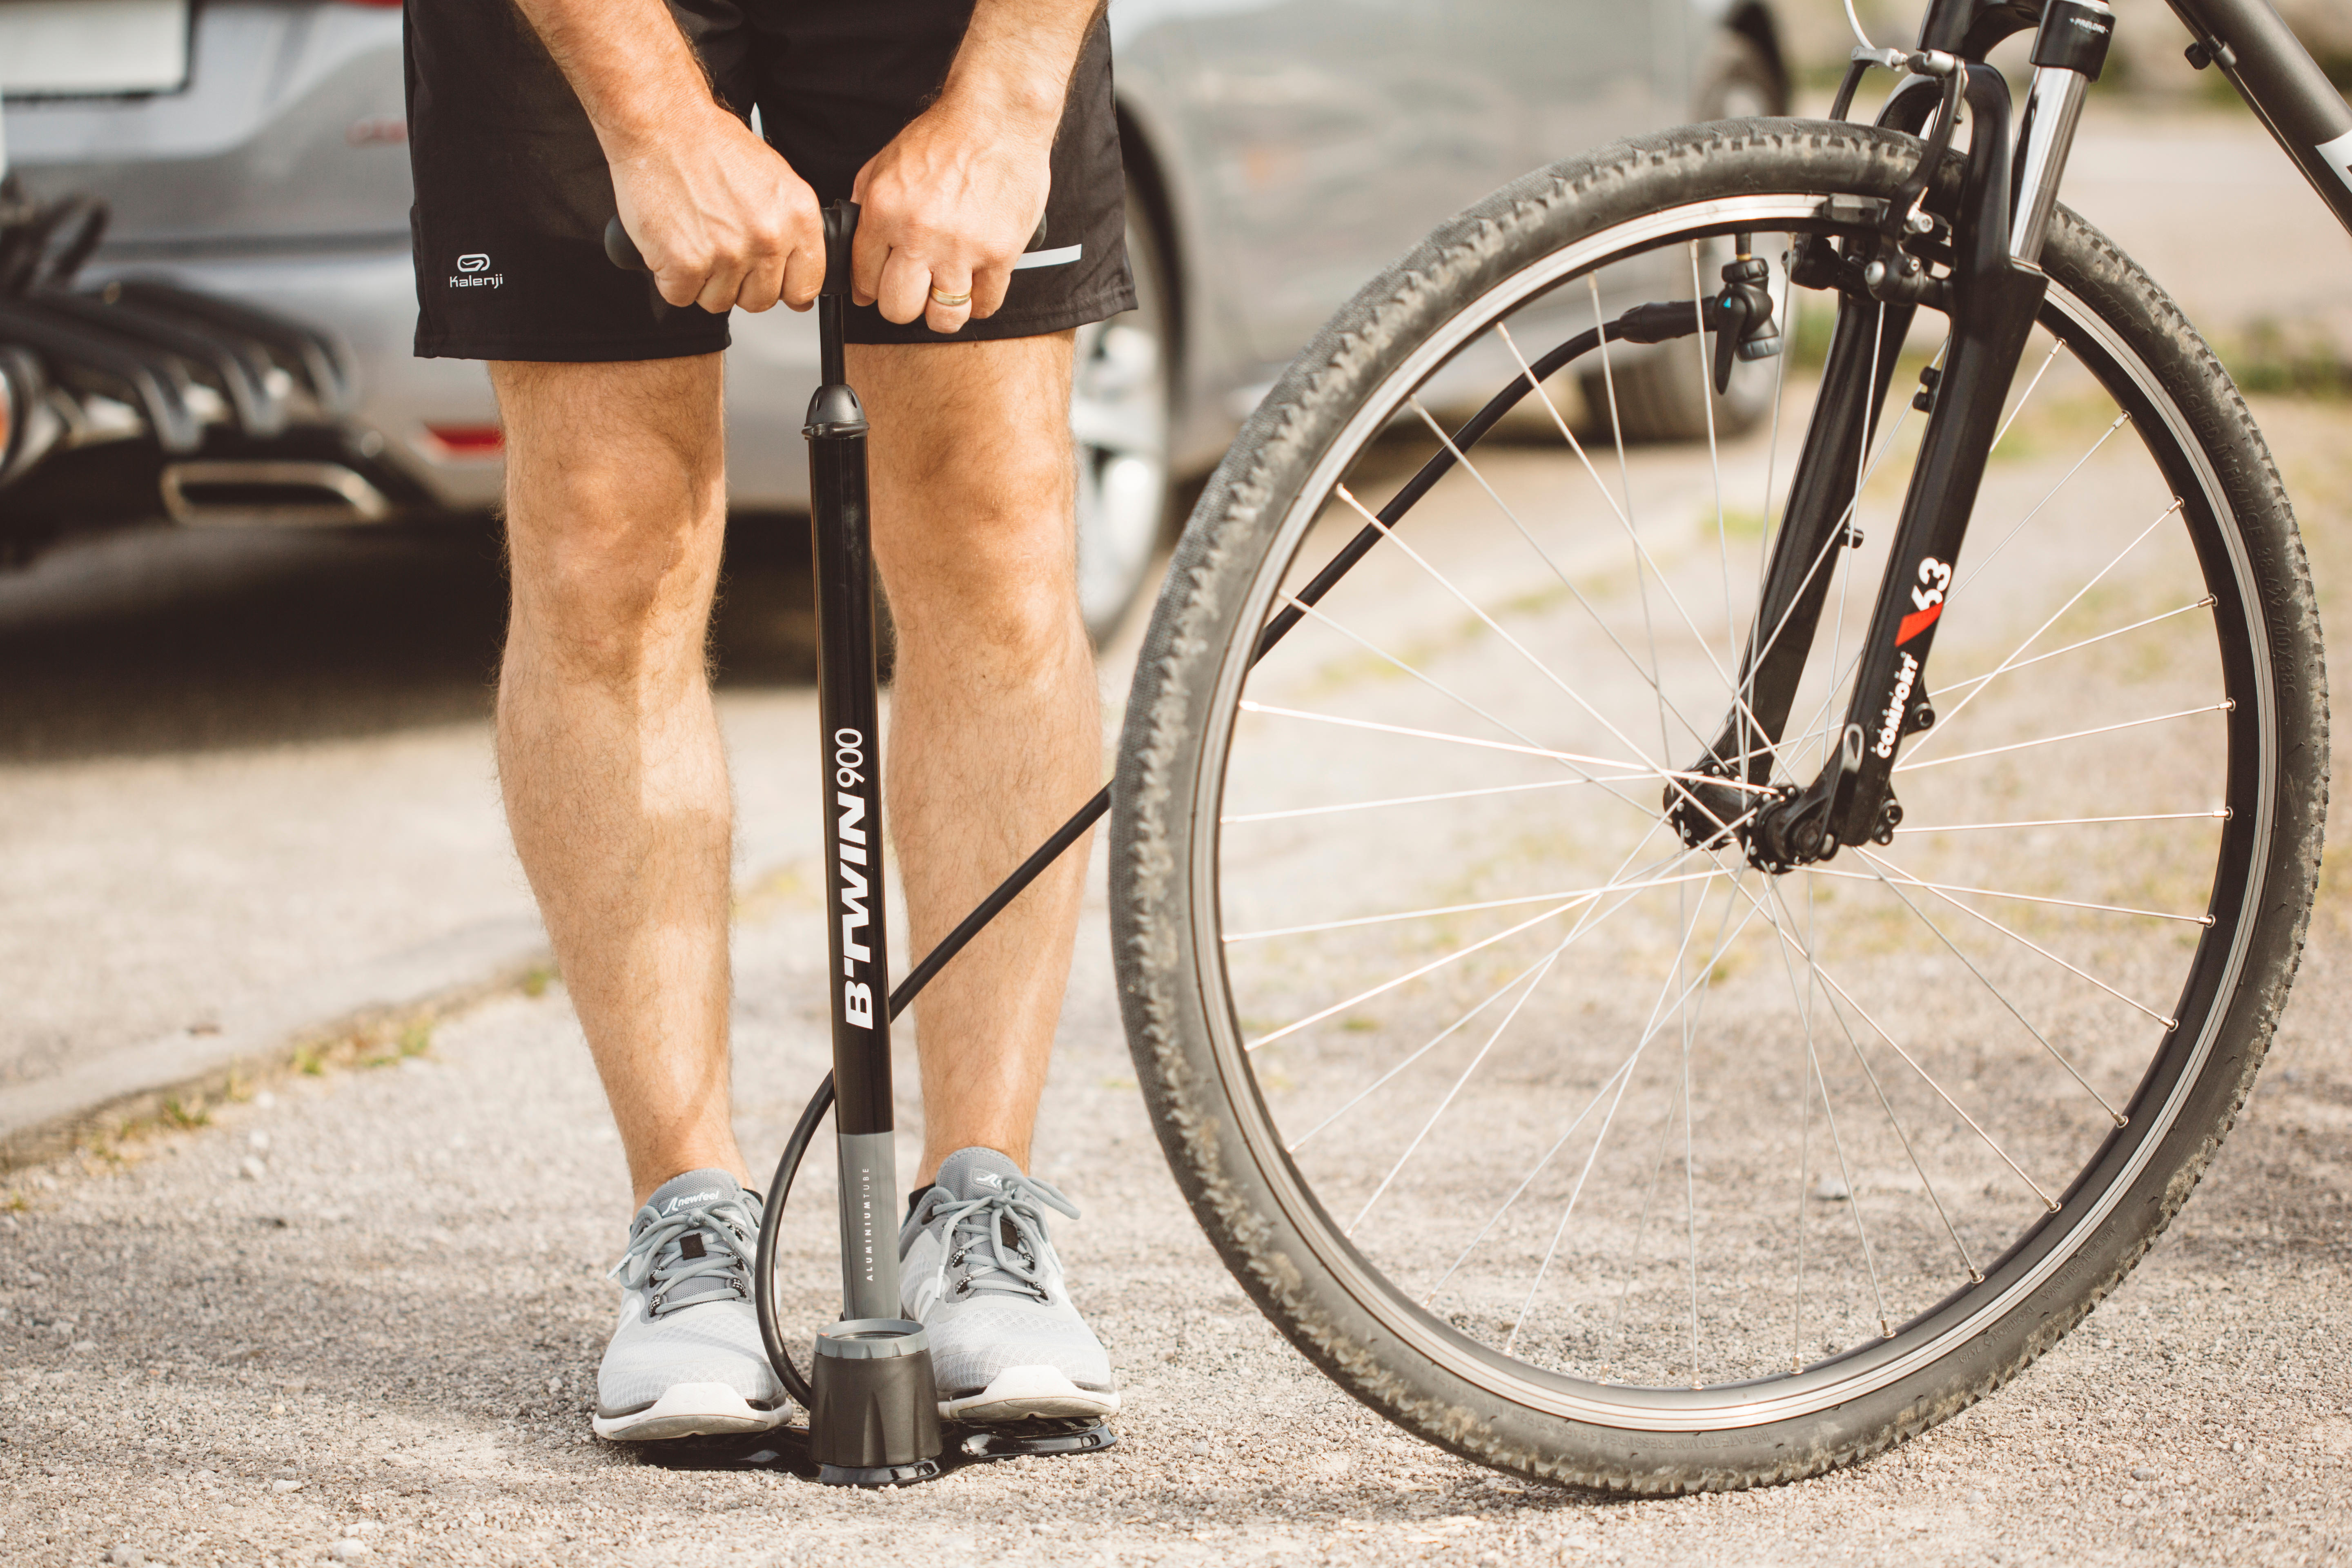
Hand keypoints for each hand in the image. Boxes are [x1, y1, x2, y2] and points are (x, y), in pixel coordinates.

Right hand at [607, 105, 825, 314]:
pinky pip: (681, 295)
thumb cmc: (711, 146)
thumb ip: (793, 234)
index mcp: (798, 217)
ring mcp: (727, 253)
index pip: (805, 286)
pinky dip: (671, 276)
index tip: (766, 277)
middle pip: (760, 300)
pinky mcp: (685, 264)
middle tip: (718, 245)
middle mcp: (768, 237)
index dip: (782, 287)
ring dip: (702, 279)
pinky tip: (672, 240)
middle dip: (738, 282)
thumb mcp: (775, 182)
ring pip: (719, 301)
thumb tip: (801, 293)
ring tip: (693, 235)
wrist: (662, 123)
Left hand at [850, 94, 1053, 334]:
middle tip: (915, 290)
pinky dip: (980, 301)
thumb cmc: (945, 137)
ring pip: (943, 318)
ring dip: (943, 311)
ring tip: (946, 292)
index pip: (864, 280)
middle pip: (898, 309)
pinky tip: (976, 281)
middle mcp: (919, 234)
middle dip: (904, 304)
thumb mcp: (885, 165)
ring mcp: (961, 248)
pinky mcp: (999, 254)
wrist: (997, 117)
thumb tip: (857, 257)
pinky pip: (985, 305)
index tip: (883, 284)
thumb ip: (866, 210)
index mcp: (885, 212)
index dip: (873, 287)